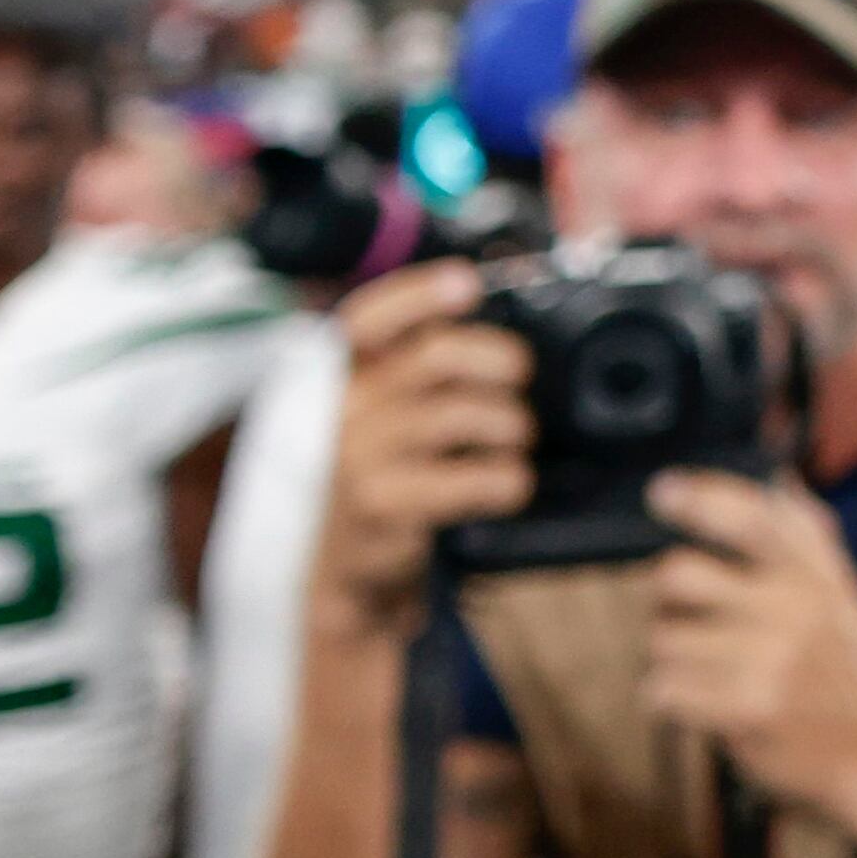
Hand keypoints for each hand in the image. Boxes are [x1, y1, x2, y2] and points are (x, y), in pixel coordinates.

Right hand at [315, 262, 532, 635]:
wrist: (339, 573)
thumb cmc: (377, 479)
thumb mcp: (375, 418)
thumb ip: (410, 373)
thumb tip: (491, 331)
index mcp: (339, 379)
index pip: (367, 320)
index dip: (418, 295)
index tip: (466, 284)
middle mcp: (343, 411)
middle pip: (439, 356)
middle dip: (500, 359)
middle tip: (517, 379)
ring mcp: (361, 459)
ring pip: (469, 415)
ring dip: (512, 425)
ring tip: (514, 438)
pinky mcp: (387, 505)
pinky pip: (479, 478)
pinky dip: (510, 480)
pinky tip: (507, 486)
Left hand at [637, 471, 856, 851]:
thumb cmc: (849, 676)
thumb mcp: (841, 597)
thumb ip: (807, 538)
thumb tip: (777, 475)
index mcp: (816, 574)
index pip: (753, 514)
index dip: (699, 496)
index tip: (663, 491)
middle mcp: (795, 605)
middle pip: (676, 574)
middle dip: (669, 604)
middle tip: (696, 626)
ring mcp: (770, 656)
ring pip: (662, 640)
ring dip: (674, 664)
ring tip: (716, 678)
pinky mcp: (746, 705)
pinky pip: (662, 690)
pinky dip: (674, 704)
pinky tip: (710, 708)